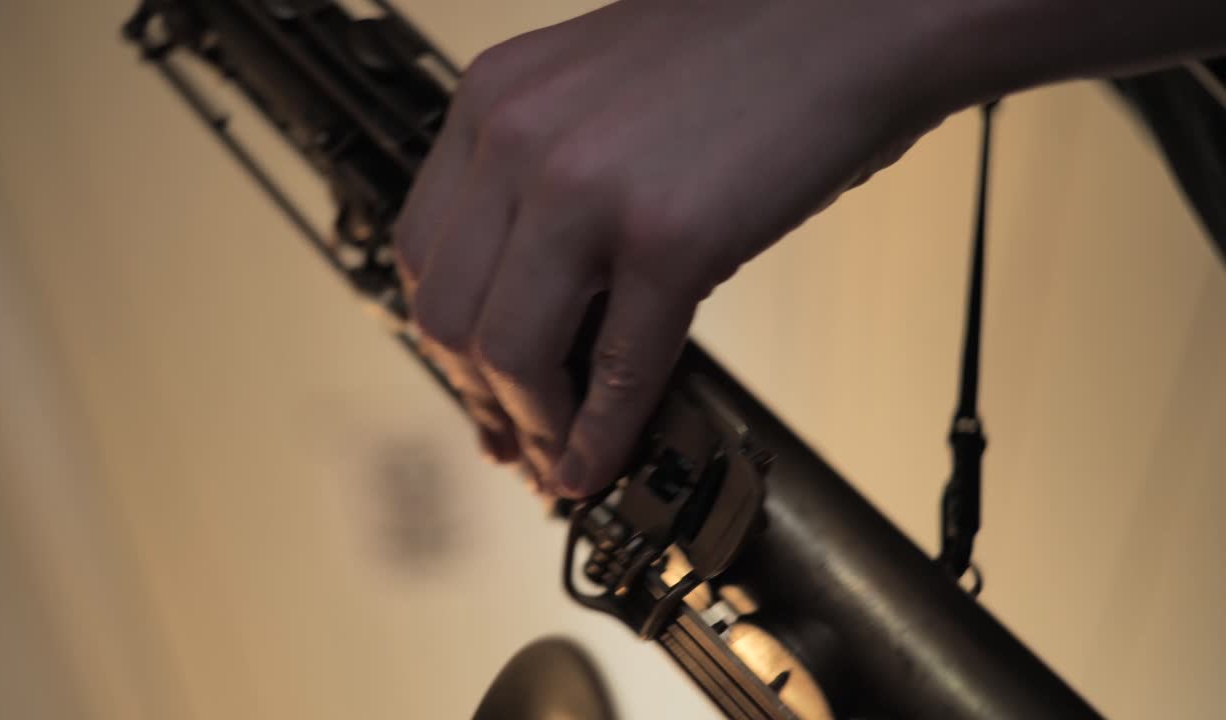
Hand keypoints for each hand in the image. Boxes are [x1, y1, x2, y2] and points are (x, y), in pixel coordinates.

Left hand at [394, 0, 947, 496]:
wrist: (862, 14)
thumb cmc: (748, 48)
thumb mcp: (597, 93)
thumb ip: (544, 176)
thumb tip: (532, 289)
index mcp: (494, 100)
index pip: (421, 252)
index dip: (443, 340)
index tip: (470, 381)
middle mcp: (520, 139)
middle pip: (447, 315)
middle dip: (478, 397)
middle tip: (510, 439)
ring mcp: (590, 190)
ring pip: (509, 354)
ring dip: (533, 426)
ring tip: (559, 458)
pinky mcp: (672, 238)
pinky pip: (618, 369)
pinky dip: (602, 436)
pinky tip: (601, 462)